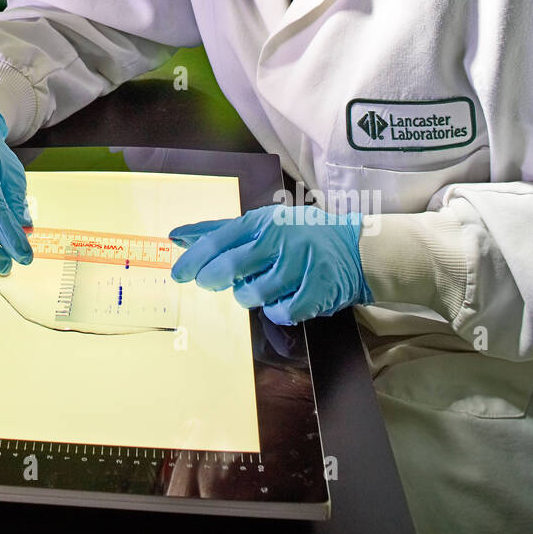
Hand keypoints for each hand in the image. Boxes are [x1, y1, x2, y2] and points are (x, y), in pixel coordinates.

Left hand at [168, 205, 371, 324]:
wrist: (355, 248)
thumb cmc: (300, 235)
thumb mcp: (262, 223)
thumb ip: (220, 231)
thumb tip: (177, 236)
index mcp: (264, 221)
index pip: (219, 240)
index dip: (194, 259)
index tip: (177, 274)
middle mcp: (280, 240)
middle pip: (231, 267)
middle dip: (211, 279)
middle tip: (207, 283)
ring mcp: (299, 266)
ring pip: (253, 293)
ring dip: (247, 296)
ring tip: (255, 287)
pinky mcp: (317, 291)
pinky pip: (281, 312)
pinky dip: (275, 311)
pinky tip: (280, 301)